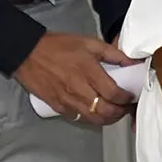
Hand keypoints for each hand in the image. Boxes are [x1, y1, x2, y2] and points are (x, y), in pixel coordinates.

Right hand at [12, 32, 134, 126]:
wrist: (28, 53)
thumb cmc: (60, 45)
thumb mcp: (90, 43)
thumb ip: (114, 53)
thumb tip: (133, 63)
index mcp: (89, 71)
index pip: (114, 93)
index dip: (126, 99)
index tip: (131, 96)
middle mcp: (79, 89)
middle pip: (106, 111)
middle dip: (120, 112)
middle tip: (125, 107)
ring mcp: (67, 101)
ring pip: (93, 119)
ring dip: (107, 119)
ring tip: (113, 111)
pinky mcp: (57, 107)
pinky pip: (78, 118)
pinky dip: (89, 117)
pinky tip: (94, 110)